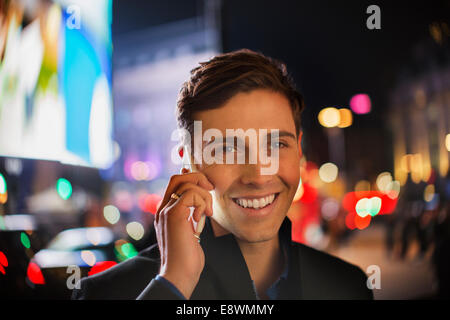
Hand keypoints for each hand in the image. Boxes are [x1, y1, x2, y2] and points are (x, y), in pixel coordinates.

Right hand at [154, 169, 213, 298]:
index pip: (175, 184)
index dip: (190, 177)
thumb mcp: (190, 232)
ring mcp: (166, 210)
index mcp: (165, 212)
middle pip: (177, 178)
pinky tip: (203, 217)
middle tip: (210, 191)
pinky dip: (202, 202)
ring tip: (208, 213)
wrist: (180, 273)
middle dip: (198, 179)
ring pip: (186, 184)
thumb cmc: (187, 257)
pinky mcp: (174, 214)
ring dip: (204, 195)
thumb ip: (191, 217)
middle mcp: (163, 209)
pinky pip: (191, 194)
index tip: (206, 187)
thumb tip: (201, 205)